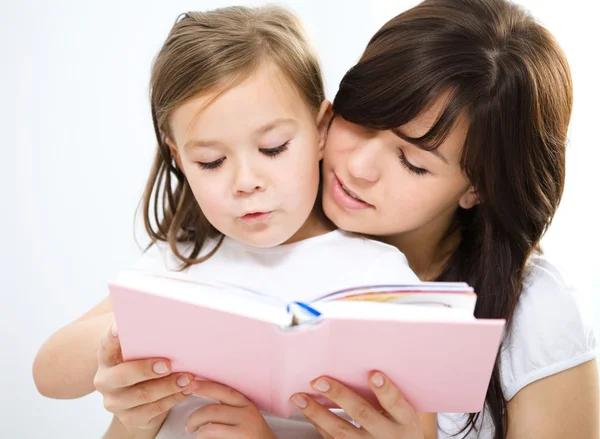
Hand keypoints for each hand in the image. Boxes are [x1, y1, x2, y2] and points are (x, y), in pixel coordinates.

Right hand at [93, 319, 194, 430]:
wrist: (140, 394)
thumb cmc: (144, 360)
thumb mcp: (141, 345)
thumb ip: (146, 331)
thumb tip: (162, 308)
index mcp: (106, 356)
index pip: (106, 344)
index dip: (112, 336)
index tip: (119, 326)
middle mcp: (105, 380)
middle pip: (123, 376)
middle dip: (146, 369)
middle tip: (168, 364)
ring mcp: (115, 401)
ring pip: (142, 396)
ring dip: (168, 386)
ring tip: (188, 377)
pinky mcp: (129, 417)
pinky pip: (152, 411)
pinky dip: (172, 399)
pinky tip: (186, 390)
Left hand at [186, 380, 277, 438]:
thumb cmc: (251, 433)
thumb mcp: (244, 414)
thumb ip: (228, 407)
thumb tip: (201, 403)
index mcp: (245, 403)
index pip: (224, 391)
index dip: (207, 386)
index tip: (192, 385)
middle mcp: (246, 414)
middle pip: (212, 411)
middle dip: (195, 417)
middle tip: (189, 426)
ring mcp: (244, 430)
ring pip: (211, 428)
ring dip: (199, 434)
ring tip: (197, 436)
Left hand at [290, 371, 425, 438]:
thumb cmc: (399, 427)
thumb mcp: (404, 414)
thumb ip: (388, 394)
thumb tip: (361, 364)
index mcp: (405, 420)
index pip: (396, 403)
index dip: (385, 389)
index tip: (373, 374)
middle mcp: (387, 435)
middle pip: (363, 414)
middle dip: (340, 396)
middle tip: (320, 381)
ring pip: (341, 431)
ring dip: (317, 413)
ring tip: (299, 397)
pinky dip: (316, 423)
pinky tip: (305, 410)